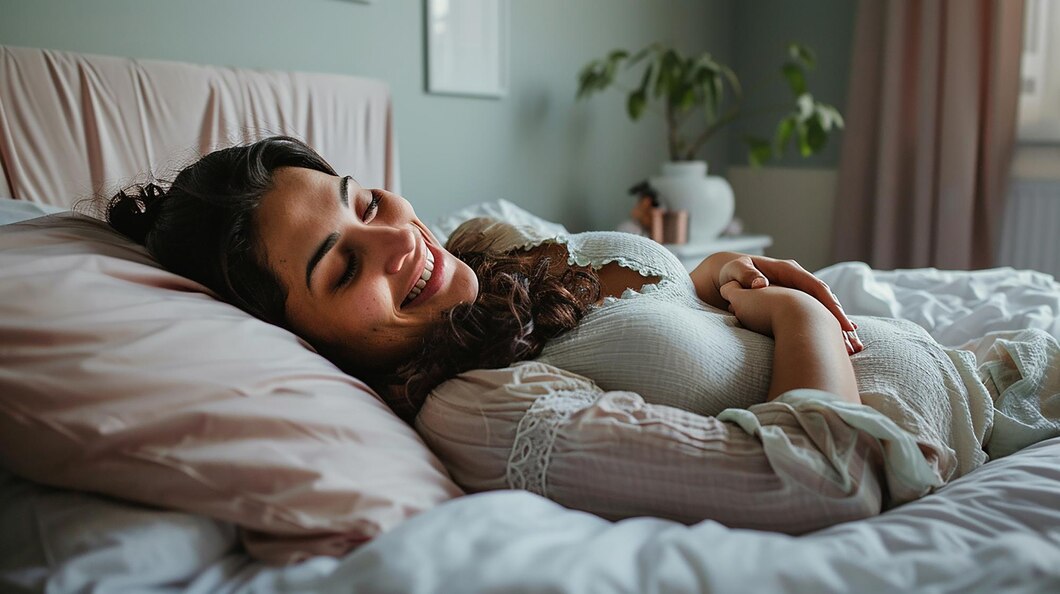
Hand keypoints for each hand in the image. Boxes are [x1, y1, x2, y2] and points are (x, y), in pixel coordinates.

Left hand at [720, 282, 852, 352]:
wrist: (728, 274)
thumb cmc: (731, 272)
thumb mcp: (735, 269)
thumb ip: (745, 275)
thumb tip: (761, 283)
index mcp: (788, 270)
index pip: (815, 286)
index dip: (829, 304)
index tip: (842, 323)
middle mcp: (798, 280)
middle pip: (826, 299)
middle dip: (839, 319)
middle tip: (852, 341)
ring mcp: (797, 291)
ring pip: (823, 309)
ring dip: (836, 327)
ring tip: (850, 348)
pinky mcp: (794, 302)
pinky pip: (814, 316)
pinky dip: (824, 329)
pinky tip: (835, 346)